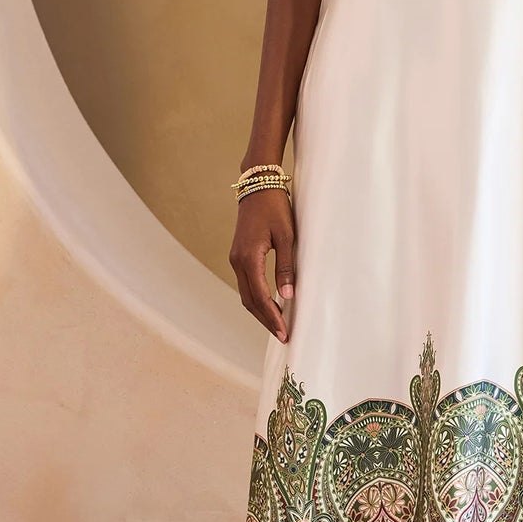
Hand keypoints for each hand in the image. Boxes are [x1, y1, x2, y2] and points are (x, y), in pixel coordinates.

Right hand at [229, 189, 295, 340]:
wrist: (258, 185)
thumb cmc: (275, 208)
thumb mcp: (287, 236)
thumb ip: (286, 267)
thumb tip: (287, 296)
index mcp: (249, 258)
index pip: (260, 297)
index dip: (272, 317)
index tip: (284, 332)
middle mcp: (237, 261)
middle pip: (249, 301)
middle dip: (265, 320)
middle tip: (282, 336)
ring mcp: (235, 259)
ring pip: (245, 294)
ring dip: (260, 311)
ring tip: (277, 325)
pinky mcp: (238, 255)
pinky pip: (246, 283)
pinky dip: (256, 298)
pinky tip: (269, 304)